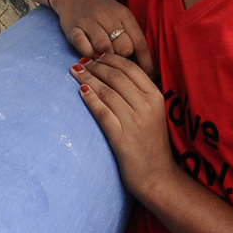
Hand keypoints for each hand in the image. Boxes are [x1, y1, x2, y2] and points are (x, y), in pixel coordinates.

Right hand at [48, 0, 154, 77]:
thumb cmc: (101, 9)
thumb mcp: (120, 16)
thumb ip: (131, 35)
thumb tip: (145, 66)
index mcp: (124, 15)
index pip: (140, 42)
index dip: (146, 62)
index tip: (150, 76)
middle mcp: (108, 17)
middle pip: (123, 49)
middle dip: (122, 59)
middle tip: (117, 60)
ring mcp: (89, 22)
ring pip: (104, 50)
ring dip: (104, 59)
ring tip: (102, 59)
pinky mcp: (73, 29)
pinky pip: (84, 49)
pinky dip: (88, 55)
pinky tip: (88, 54)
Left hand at [72, 53, 175, 199]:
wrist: (157, 176)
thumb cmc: (152, 143)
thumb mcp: (153, 113)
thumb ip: (140, 93)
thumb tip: (116, 73)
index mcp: (156, 97)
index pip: (131, 68)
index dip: (110, 58)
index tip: (96, 55)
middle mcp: (147, 106)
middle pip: (116, 76)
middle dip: (95, 65)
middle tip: (81, 61)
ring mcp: (134, 121)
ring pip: (106, 91)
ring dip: (87, 78)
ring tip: (75, 72)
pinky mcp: (121, 137)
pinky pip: (102, 111)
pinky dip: (90, 98)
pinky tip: (81, 91)